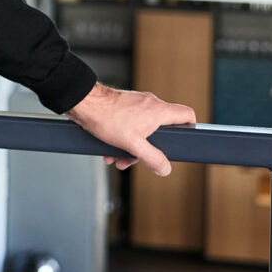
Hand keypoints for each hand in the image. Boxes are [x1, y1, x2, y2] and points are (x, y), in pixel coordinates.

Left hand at [64, 83, 196, 175]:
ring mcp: (135, 104)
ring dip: (130, 147)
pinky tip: (108, 150)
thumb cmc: (107, 118)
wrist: (81, 102)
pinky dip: (121, 138)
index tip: (182, 141)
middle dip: (149, 148)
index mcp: (158, 110)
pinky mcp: (122, 106)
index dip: (190, 128)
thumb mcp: (132, 144)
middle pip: (161, 129)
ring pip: (142, 129)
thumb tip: (165, 169)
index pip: (187, 114)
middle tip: (136, 160)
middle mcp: (150, 104)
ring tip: (116, 159)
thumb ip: (152, 158)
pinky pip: (128, 125)